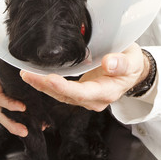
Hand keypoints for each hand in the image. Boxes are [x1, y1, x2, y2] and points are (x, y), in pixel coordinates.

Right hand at [0, 50, 27, 136]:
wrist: (10, 59)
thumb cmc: (4, 57)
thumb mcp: (1, 55)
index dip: (8, 104)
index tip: (22, 107)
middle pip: (0, 111)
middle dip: (11, 122)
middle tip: (24, 129)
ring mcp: (0, 99)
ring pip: (4, 116)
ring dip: (13, 126)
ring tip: (25, 132)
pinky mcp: (7, 102)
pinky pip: (10, 114)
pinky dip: (18, 121)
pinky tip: (30, 127)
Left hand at [20, 43, 147, 111]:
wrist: (133, 71)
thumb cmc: (132, 63)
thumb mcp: (132, 60)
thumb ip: (121, 63)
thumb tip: (109, 63)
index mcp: (106, 92)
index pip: (81, 93)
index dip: (64, 88)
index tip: (49, 80)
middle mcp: (93, 99)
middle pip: (66, 96)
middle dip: (45, 87)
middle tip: (27, 75)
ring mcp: (85, 97)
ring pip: (60, 95)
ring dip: (42, 86)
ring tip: (26, 75)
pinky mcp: (80, 92)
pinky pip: (61, 91)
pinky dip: (47, 84)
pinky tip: (35, 77)